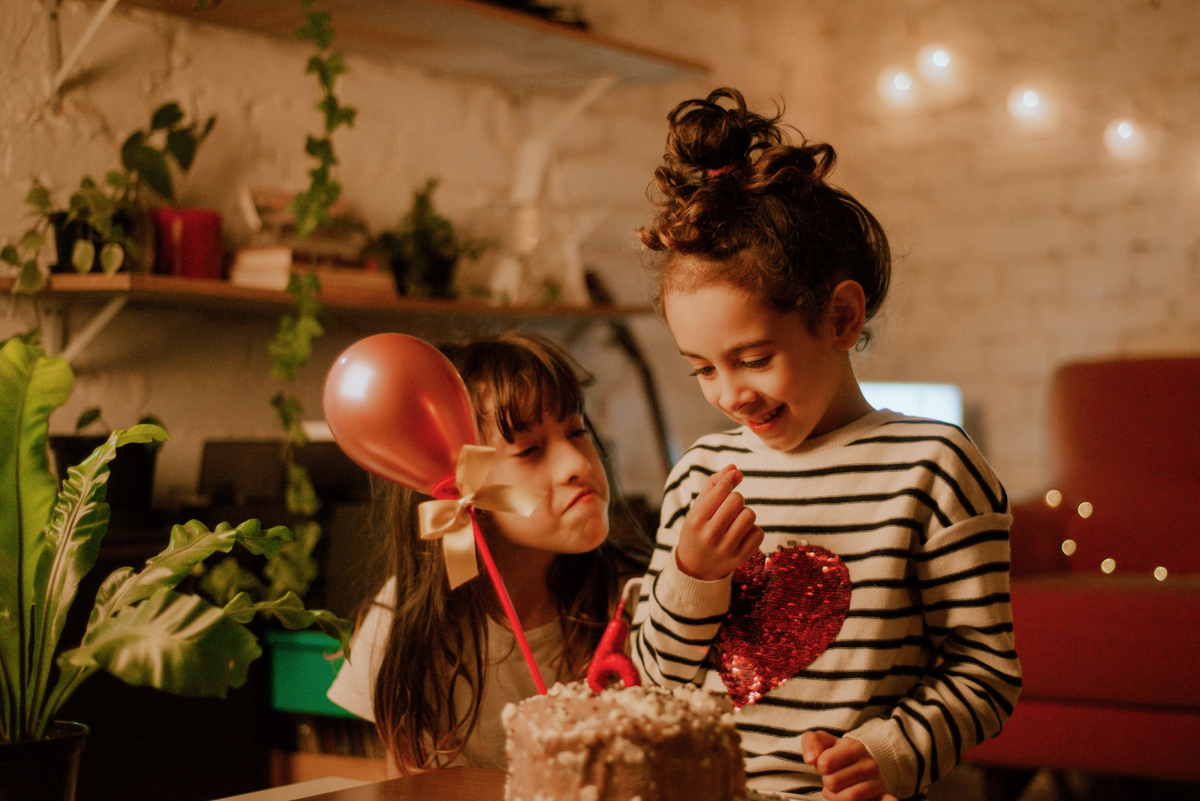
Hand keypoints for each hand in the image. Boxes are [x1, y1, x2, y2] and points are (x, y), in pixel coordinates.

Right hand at [675, 465, 763, 580]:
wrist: (696, 567)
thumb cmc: (697, 530)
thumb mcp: (697, 507)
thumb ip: (714, 484)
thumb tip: (734, 468)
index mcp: (696, 519)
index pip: (722, 489)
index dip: (731, 479)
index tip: (735, 476)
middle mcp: (710, 535)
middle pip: (737, 500)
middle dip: (736, 498)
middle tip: (728, 507)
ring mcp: (726, 549)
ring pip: (749, 515)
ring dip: (745, 513)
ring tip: (734, 521)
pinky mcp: (740, 558)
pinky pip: (759, 533)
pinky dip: (752, 530)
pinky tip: (741, 534)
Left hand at [800, 731, 897, 800]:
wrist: (860, 764)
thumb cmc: (837, 753)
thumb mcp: (823, 742)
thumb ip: (812, 742)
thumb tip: (811, 759)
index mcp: (855, 747)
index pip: (824, 763)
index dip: (819, 766)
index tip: (825, 763)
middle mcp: (869, 764)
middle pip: (833, 782)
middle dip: (827, 782)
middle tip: (833, 776)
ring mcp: (877, 783)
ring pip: (848, 798)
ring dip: (836, 797)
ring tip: (838, 789)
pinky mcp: (882, 797)